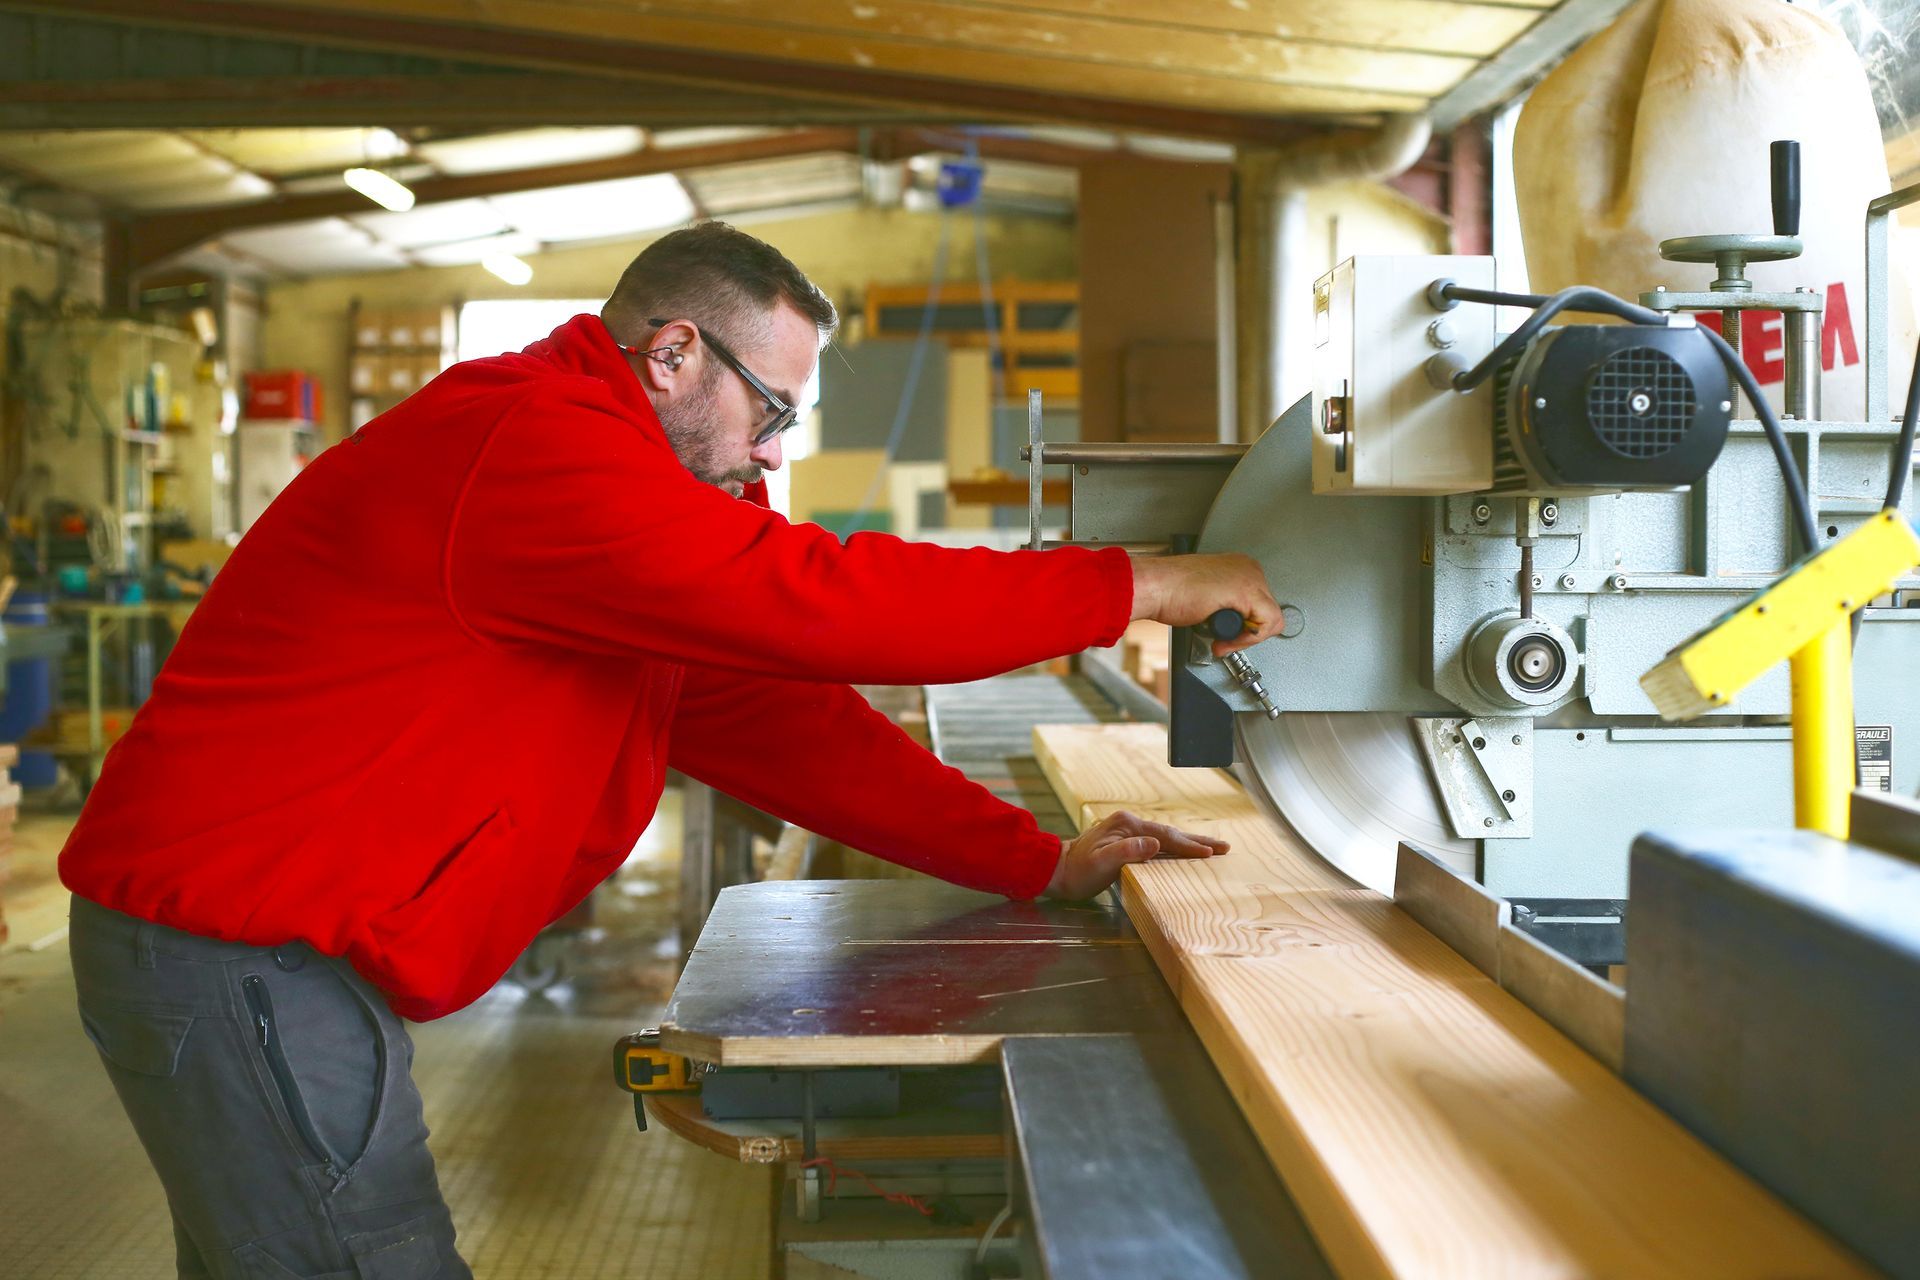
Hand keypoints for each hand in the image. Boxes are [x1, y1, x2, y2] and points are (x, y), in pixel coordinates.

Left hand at [1044, 809, 1229, 899]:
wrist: (1057, 869)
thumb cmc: (1078, 872)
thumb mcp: (1101, 864)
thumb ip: (1128, 852)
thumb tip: (1155, 844)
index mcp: (1127, 825)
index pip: (1165, 837)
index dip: (1189, 846)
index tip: (1211, 853)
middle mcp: (1129, 823)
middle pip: (1170, 832)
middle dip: (1198, 841)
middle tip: (1225, 847)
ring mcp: (1127, 830)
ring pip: (1165, 836)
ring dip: (1188, 843)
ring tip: (1211, 848)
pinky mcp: (1125, 839)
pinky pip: (1157, 842)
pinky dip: (1174, 846)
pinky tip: (1182, 850)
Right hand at [1129, 552, 1285, 654]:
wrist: (1154, 586)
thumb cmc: (1169, 590)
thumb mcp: (1207, 597)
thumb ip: (1226, 607)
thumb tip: (1235, 624)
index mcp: (1239, 567)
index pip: (1260, 605)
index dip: (1245, 627)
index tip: (1226, 634)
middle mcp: (1248, 569)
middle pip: (1268, 612)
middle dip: (1246, 633)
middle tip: (1222, 639)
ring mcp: (1249, 578)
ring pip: (1270, 620)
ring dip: (1245, 638)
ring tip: (1221, 639)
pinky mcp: (1246, 591)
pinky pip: (1265, 623)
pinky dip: (1246, 639)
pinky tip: (1224, 639)